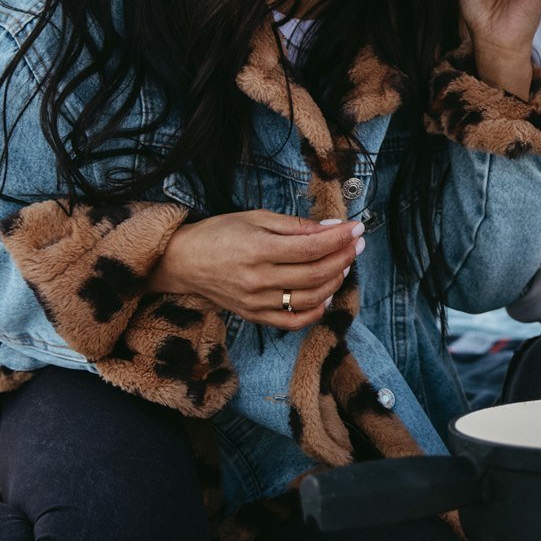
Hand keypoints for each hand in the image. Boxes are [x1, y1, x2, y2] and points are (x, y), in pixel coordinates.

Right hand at [149, 212, 364, 328]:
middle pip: (315, 274)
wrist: (184, 261)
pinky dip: (315, 311)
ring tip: (344, 266)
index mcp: (259, 250)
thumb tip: (331, 227)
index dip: (340, 238)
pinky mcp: (254, 316)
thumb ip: (295, 226)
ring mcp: (257, 302)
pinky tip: (325, 296)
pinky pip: (292, 322)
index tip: (357, 228)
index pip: (312, 247)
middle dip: (343, 258)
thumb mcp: (256, 218)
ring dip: (334, 283)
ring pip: (310, 299)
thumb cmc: (220, 233)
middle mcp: (259, 280)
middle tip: (356, 245)